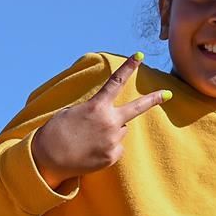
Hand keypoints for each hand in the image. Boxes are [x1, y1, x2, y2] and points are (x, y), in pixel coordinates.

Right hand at [30, 54, 169, 189]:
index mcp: (97, 107)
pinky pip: (115, 148)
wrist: (48, 160)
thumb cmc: (56, 132)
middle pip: (137, 108)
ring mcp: (112, 140)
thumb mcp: (72, 113)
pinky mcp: (112, 156)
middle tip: (168, 94)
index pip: (116, 82)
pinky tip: (90, 150)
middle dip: (153, 99)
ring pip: (120, 130)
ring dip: (111, 131)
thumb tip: (114, 120)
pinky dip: (106, 148)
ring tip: (89, 139)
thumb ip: (95, 111)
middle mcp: (109, 122)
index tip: (139, 55)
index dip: (129, 67)